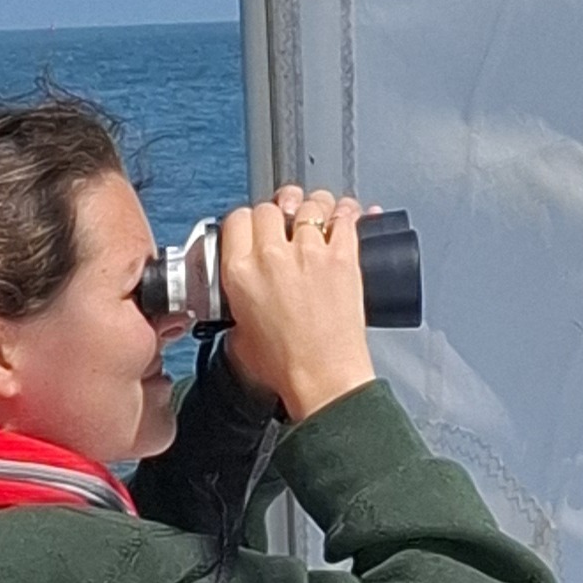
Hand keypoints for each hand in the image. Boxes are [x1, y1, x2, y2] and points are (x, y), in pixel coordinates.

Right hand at [217, 188, 375, 423]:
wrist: (322, 378)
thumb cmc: (285, 364)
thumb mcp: (239, 335)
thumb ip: (235, 308)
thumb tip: (240, 299)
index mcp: (240, 272)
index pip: (237, 219)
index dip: (247, 220)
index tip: (255, 227)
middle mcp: (272, 256)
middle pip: (271, 207)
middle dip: (278, 213)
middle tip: (285, 226)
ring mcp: (310, 253)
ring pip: (309, 204)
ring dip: (312, 208)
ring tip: (316, 217)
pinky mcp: (343, 257)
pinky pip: (345, 216)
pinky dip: (347, 212)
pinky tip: (345, 215)